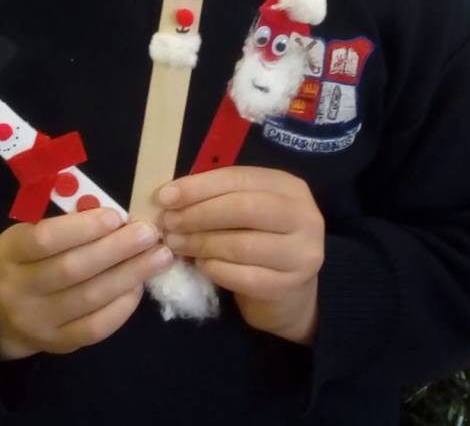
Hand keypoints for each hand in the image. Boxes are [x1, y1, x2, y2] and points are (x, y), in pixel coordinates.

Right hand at [0, 208, 172, 359]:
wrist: (4, 315)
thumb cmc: (31, 259)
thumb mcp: (34, 231)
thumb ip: (69, 222)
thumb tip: (118, 216)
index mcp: (10, 252)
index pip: (45, 239)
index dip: (84, 228)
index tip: (117, 216)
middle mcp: (17, 290)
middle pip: (72, 270)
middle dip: (117, 249)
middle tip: (149, 233)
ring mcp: (37, 322)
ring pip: (89, 298)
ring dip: (130, 274)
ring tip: (159, 256)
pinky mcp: (58, 344)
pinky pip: (95, 327)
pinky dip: (122, 306)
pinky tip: (139, 285)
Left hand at [157, 167, 323, 344]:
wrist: (289, 292)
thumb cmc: (259, 239)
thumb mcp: (246, 210)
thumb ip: (218, 197)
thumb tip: (170, 195)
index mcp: (288, 187)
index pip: (239, 178)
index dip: (199, 186)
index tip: (165, 197)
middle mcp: (303, 215)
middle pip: (243, 208)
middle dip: (198, 215)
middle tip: (169, 223)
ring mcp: (302, 252)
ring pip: (242, 245)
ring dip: (201, 244)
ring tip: (177, 244)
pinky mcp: (290, 285)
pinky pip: (244, 277)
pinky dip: (216, 269)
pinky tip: (201, 265)